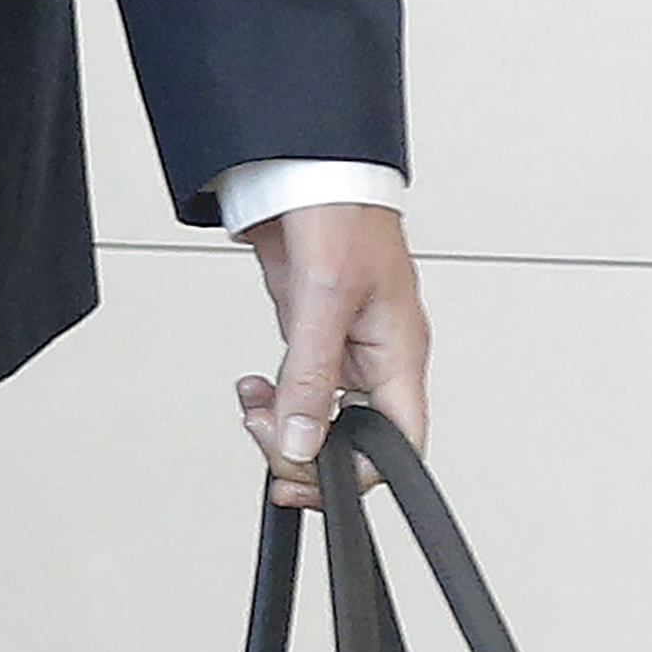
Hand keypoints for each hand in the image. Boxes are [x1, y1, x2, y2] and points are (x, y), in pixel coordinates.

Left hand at [240, 197, 428, 504]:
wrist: (307, 171)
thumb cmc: (342, 217)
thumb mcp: (323, 299)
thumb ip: (312, 374)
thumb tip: (304, 439)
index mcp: (400, 354)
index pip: (399, 441)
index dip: (359, 474)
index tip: (306, 480)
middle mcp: (377, 357)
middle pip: (354, 438)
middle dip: (306, 448)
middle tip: (262, 433)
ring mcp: (344, 346)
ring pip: (321, 414)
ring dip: (282, 422)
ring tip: (252, 404)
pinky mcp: (313, 333)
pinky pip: (299, 385)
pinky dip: (272, 396)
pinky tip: (252, 387)